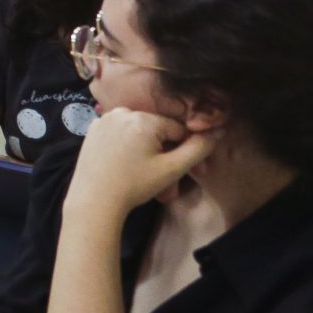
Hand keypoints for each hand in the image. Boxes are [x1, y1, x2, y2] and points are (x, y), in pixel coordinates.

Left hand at [67, 106, 214, 218]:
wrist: (94, 201)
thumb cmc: (134, 186)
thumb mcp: (172, 169)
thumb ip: (198, 149)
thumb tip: (218, 130)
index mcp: (143, 118)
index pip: (178, 129)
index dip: (186, 150)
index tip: (190, 171)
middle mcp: (122, 112)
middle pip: (157, 130)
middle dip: (167, 152)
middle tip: (167, 178)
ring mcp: (104, 119)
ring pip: (139, 132)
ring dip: (148, 149)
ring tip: (148, 174)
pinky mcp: (93, 129)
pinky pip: (121, 133)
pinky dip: (129, 146)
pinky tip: (128, 166)